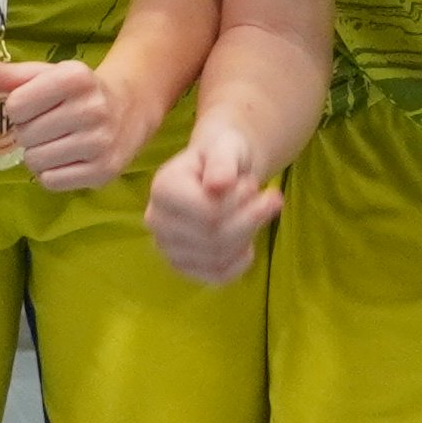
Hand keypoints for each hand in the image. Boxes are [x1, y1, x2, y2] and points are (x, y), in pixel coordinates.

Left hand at [0, 47, 146, 191]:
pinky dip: (52, 172)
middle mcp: (92, 109)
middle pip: (24, 136)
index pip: (15, 106)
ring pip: (35, 162)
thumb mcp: (40, 76)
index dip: (20, 108)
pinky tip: (69, 157)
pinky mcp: (102, 172)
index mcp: (75, 78)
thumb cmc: (74, 91)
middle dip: (30, 132)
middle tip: (53, 124)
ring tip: (60, 141)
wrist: (129, 108)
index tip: (41, 104)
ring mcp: (100, 143)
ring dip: (39, 154)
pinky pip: (50, 181)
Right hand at [145, 120, 283, 286]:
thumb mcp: (226, 147)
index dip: (240, 201)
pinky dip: (241, 262)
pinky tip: (247, 242)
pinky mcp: (182, 266)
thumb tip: (219, 183)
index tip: (253, 184)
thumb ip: (223, 162)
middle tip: (265, 198)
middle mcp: (156, 220)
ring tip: (252, 213)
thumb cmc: (222, 156)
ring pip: (218, 257)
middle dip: (250, 218)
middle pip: (214, 237)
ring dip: (248, 236)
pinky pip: (217, 276)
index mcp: (162, 188)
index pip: (208, 213)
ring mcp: (166, 247)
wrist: (220, 173)